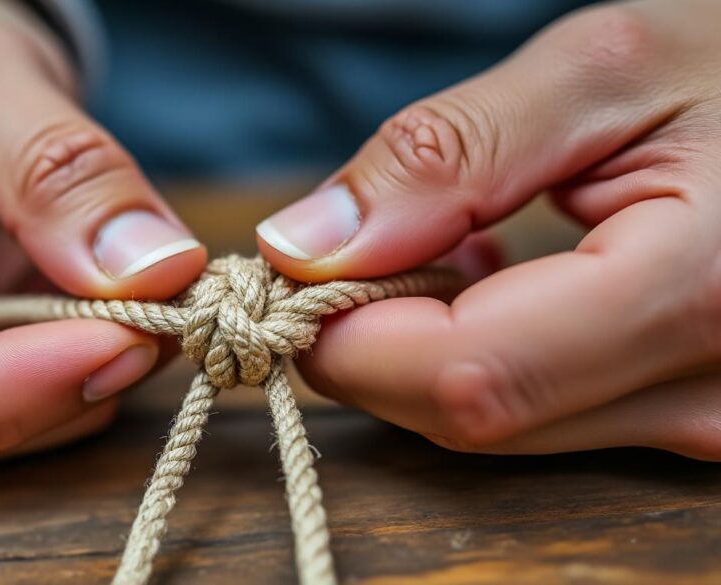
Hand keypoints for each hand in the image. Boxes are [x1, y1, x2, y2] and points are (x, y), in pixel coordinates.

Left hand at [256, 0, 720, 459]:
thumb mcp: (604, 68)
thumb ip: (449, 156)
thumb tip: (306, 244)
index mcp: (699, 290)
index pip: (467, 374)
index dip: (349, 336)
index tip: (292, 272)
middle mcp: (713, 393)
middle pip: (469, 415)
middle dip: (373, 341)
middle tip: (356, 244)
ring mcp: (707, 422)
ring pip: (497, 423)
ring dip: (425, 343)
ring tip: (453, 238)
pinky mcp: (687, 416)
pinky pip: (540, 411)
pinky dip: (478, 351)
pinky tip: (495, 273)